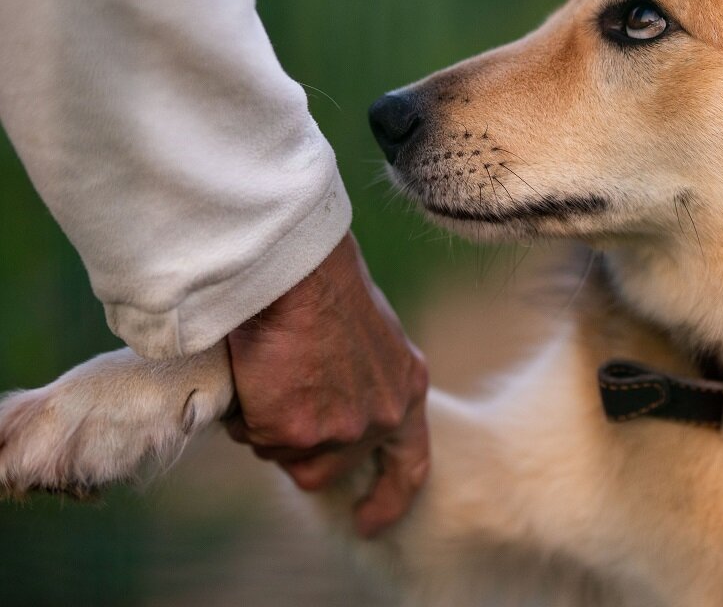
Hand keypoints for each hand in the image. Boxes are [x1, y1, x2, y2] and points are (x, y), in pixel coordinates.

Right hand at [224, 232, 428, 537]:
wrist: (298, 269)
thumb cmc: (323, 285)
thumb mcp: (367, 337)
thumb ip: (360, 380)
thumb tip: (327, 406)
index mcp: (407, 388)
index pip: (409, 463)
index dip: (390, 496)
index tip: (368, 521)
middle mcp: (382, 416)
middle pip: (324, 467)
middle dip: (293, 443)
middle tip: (276, 400)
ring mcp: (341, 429)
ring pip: (282, 453)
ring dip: (264, 421)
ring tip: (268, 366)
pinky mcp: (297, 430)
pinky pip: (253, 435)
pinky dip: (244, 410)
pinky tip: (253, 369)